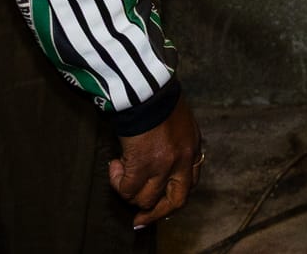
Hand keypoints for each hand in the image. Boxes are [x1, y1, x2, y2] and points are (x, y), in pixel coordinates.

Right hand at [109, 94, 202, 228]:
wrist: (146, 88)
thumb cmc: (158, 96)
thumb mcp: (177, 119)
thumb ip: (174, 140)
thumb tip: (159, 154)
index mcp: (193, 146)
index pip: (191, 182)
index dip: (175, 196)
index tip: (162, 203)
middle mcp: (183, 160)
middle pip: (176, 201)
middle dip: (157, 213)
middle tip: (140, 218)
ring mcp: (164, 166)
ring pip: (147, 199)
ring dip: (130, 193)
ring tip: (120, 174)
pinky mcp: (142, 166)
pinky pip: (128, 189)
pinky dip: (117, 182)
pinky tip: (113, 165)